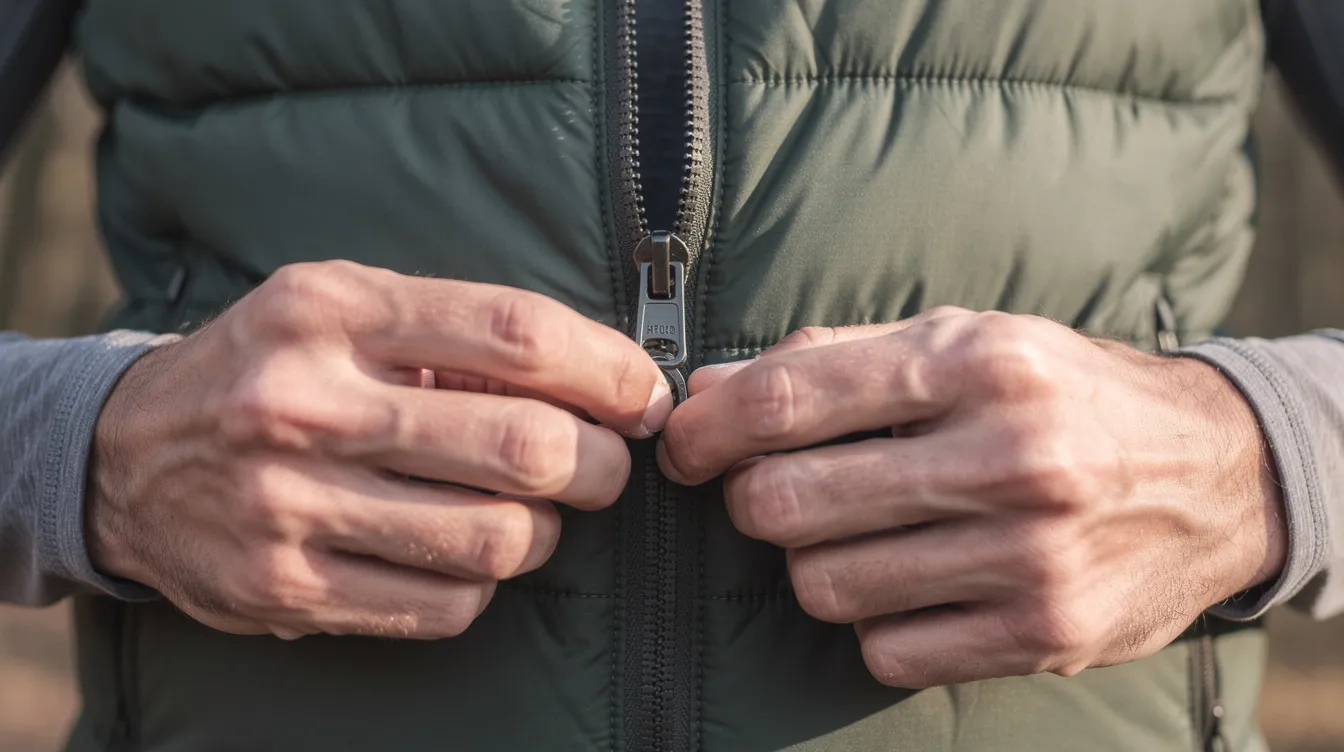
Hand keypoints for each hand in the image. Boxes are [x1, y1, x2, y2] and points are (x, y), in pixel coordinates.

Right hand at [89, 261, 671, 639]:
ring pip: (498, 540)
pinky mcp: (283, 587)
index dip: (608, 370)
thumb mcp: (342, 309)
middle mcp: (307, 404)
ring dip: (546, 532)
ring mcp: (289, 504)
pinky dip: (483, 586)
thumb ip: (454, 332)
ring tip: (531, 511)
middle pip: (524, 447)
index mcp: (333, 311)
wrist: (123, 456)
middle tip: (607, 466)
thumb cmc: (269, 368)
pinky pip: (445, 606)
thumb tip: (600, 378)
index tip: (644, 396)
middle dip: (602, 465)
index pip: (515, 334)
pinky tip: (462, 556)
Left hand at [659, 308, 1284, 687]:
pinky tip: (914, 582)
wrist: (1214, 475)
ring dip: (816, 561)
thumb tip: (710, 394)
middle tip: (777, 488)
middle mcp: (1009, 458)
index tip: (684, 445)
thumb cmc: (1064, 395)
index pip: (789, 401)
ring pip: (823, 585)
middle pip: (785, 504)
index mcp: (979, 364)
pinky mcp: (1043, 636)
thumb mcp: (964, 340)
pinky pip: (885, 651)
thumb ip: (833, 360)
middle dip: (752, 498)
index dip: (707, 429)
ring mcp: (1029, 558)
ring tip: (862, 531)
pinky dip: (876, 622)